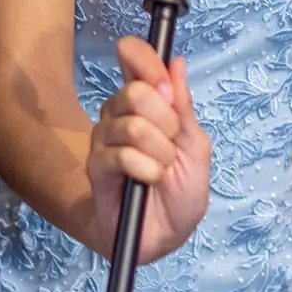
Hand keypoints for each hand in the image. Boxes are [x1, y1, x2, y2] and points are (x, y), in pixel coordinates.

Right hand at [88, 36, 211, 263]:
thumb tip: (177, 64)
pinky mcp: (96, 165)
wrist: (164, 234)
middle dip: (166, 122)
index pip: (133, 57)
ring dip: (160, 152)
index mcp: (147, 100)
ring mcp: (105, 137)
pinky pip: (122, 155)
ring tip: (162, 170)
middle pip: (136, 91)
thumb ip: (183, 108)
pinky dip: (147, 170)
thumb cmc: (181, 190)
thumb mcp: (195, 147)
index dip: (146, 60)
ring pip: (132, 125)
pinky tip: (148, 180)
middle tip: (172, 146)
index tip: (165, 85)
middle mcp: (120, 112)